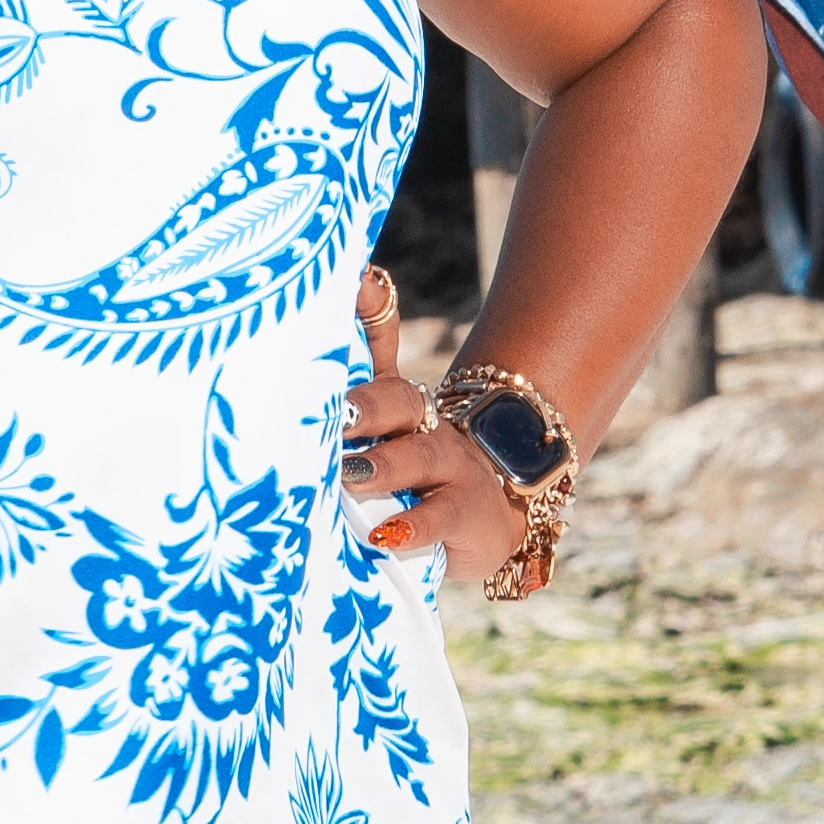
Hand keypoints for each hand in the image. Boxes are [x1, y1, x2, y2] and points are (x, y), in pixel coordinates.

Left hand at [335, 267, 533, 590]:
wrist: (492, 517)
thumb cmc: (418, 473)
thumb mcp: (383, 439)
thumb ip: (355, 388)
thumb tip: (331, 320)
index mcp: (398, 405)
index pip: (378, 356)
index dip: (369, 317)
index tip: (355, 287)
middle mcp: (426, 427)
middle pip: (400, 402)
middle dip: (367, 405)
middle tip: (334, 416)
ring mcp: (452, 468)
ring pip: (421, 457)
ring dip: (386, 464)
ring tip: (350, 476)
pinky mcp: (469, 514)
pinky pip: (441, 517)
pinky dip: (413, 526)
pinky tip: (385, 536)